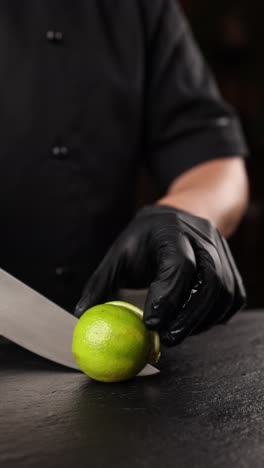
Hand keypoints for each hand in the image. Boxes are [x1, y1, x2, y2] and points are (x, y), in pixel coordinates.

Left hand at [74, 205, 245, 345]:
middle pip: (209, 281)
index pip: (179, 265)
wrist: (181, 216)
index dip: (168, 296)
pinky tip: (194, 322)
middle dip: (188, 316)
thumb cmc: (146, 237)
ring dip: (202, 320)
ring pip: (224, 293)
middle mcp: (203, 239)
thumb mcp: (120, 252)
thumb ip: (102, 282)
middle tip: (167, 339)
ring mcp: (222, 252)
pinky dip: (215, 317)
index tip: (150, 323)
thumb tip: (82, 314)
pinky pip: (232, 298)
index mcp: (172, 230)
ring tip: (177, 332)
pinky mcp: (232, 268)